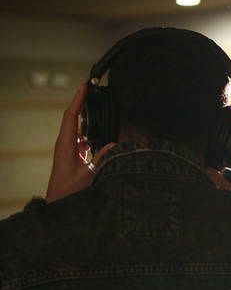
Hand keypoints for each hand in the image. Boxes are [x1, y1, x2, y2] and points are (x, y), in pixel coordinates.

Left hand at [45, 83, 115, 202]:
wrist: (58, 203)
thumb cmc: (69, 191)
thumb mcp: (88, 175)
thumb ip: (102, 159)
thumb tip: (115, 144)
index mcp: (65, 145)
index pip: (71, 117)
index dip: (78, 100)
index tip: (84, 87)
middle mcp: (64, 144)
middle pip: (72, 118)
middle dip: (82, 104)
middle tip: (92, 91)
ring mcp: (67, 150)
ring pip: (76, 129)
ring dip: (86, 118)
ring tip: (97, 108)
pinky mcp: (71, 156)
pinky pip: (79, 139)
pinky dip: (88, 133)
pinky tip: (98, 134)